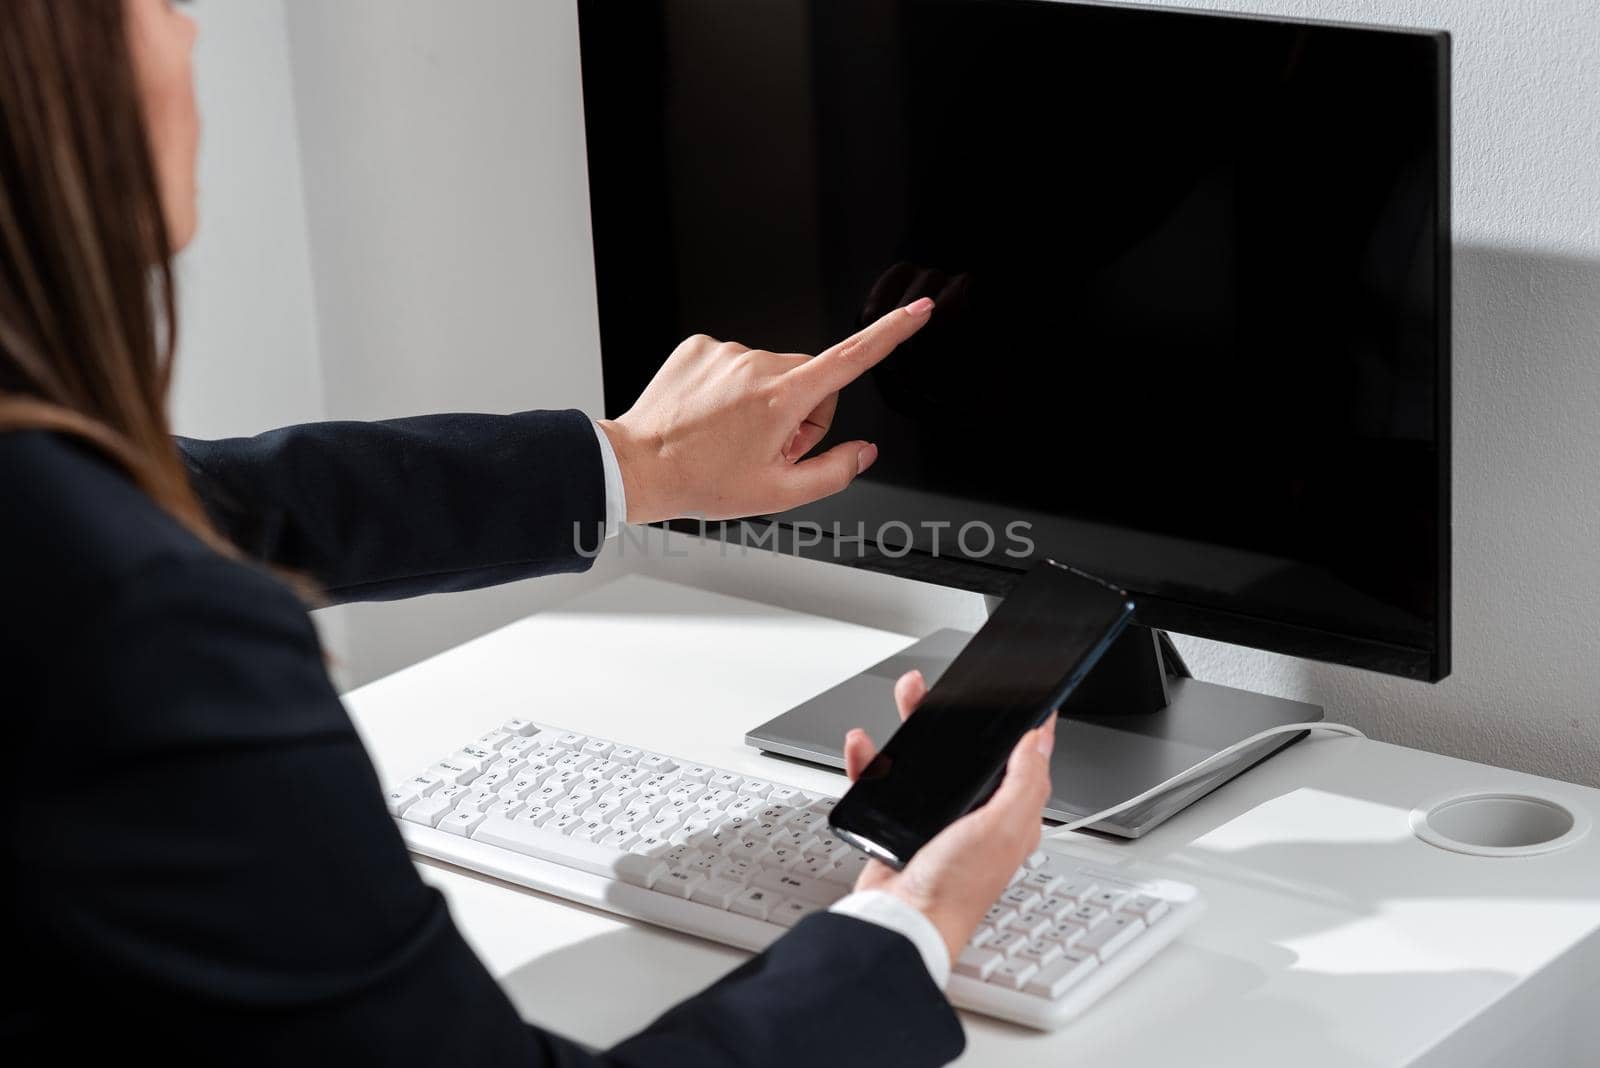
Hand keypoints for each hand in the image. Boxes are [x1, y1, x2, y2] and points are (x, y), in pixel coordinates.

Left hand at [597, 299, 934, 523]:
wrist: (638, 465)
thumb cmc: (703, 482)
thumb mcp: (778, 494)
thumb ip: (834, 472)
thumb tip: (863, 452)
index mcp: (782, 400)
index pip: (851, 359)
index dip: (891, 334)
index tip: (918, 310)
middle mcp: (757, 364)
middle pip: (810, 378)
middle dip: (802, 411)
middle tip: (767, 448)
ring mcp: (726, 351)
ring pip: (771, 372)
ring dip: (764, 401)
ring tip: (730, 436)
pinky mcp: (700, 346)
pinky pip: (736, 363)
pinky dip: (731, 389)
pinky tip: (710, 415)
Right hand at [843, 671, 1055, 964]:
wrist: (901, 920)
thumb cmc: (956, 889)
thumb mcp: (1003, 829)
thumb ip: (1024, 783)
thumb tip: (1039, 741)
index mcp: (1009, 815)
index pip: (1025, 762)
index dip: (1026, 730)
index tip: (1026, 698)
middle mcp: (975, 815)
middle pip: (968, 752)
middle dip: (957, 717)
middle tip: (947, 689)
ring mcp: (936, 817)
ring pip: (925, 758)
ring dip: (913, 726)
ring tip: (906, 697)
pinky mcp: (899, 823)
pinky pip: (885, 781)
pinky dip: (873, 761)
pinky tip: (866, 746)